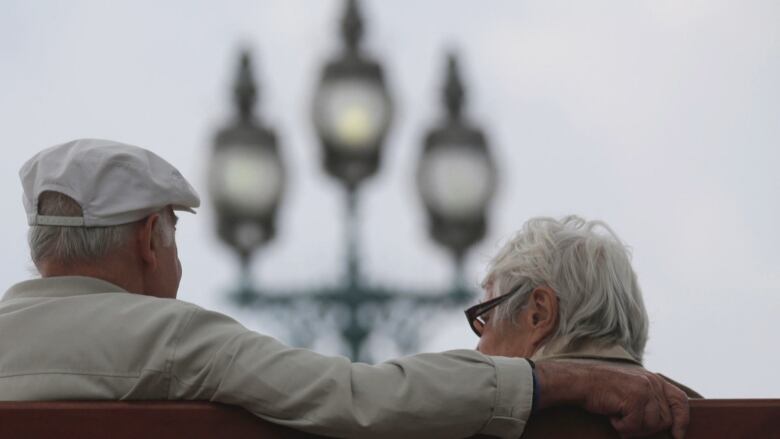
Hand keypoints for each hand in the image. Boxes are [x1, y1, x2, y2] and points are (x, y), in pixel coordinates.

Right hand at [534, 360, 689, 437]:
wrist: (579, 381)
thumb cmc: (601, 389)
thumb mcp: (630, 387)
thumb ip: (649, 398)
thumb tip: (667, 423)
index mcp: (653, 379)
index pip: (680, 400)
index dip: (682, 420)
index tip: (677, 436)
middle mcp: (652, 382)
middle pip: (665, 420)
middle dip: (646, 428)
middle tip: (626, 421)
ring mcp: (644, 389)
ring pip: (651, 425)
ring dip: (632, 427)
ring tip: (617, 415)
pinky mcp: (634, 398)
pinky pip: (635, 426)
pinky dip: (621, 427)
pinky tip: (611, 415)